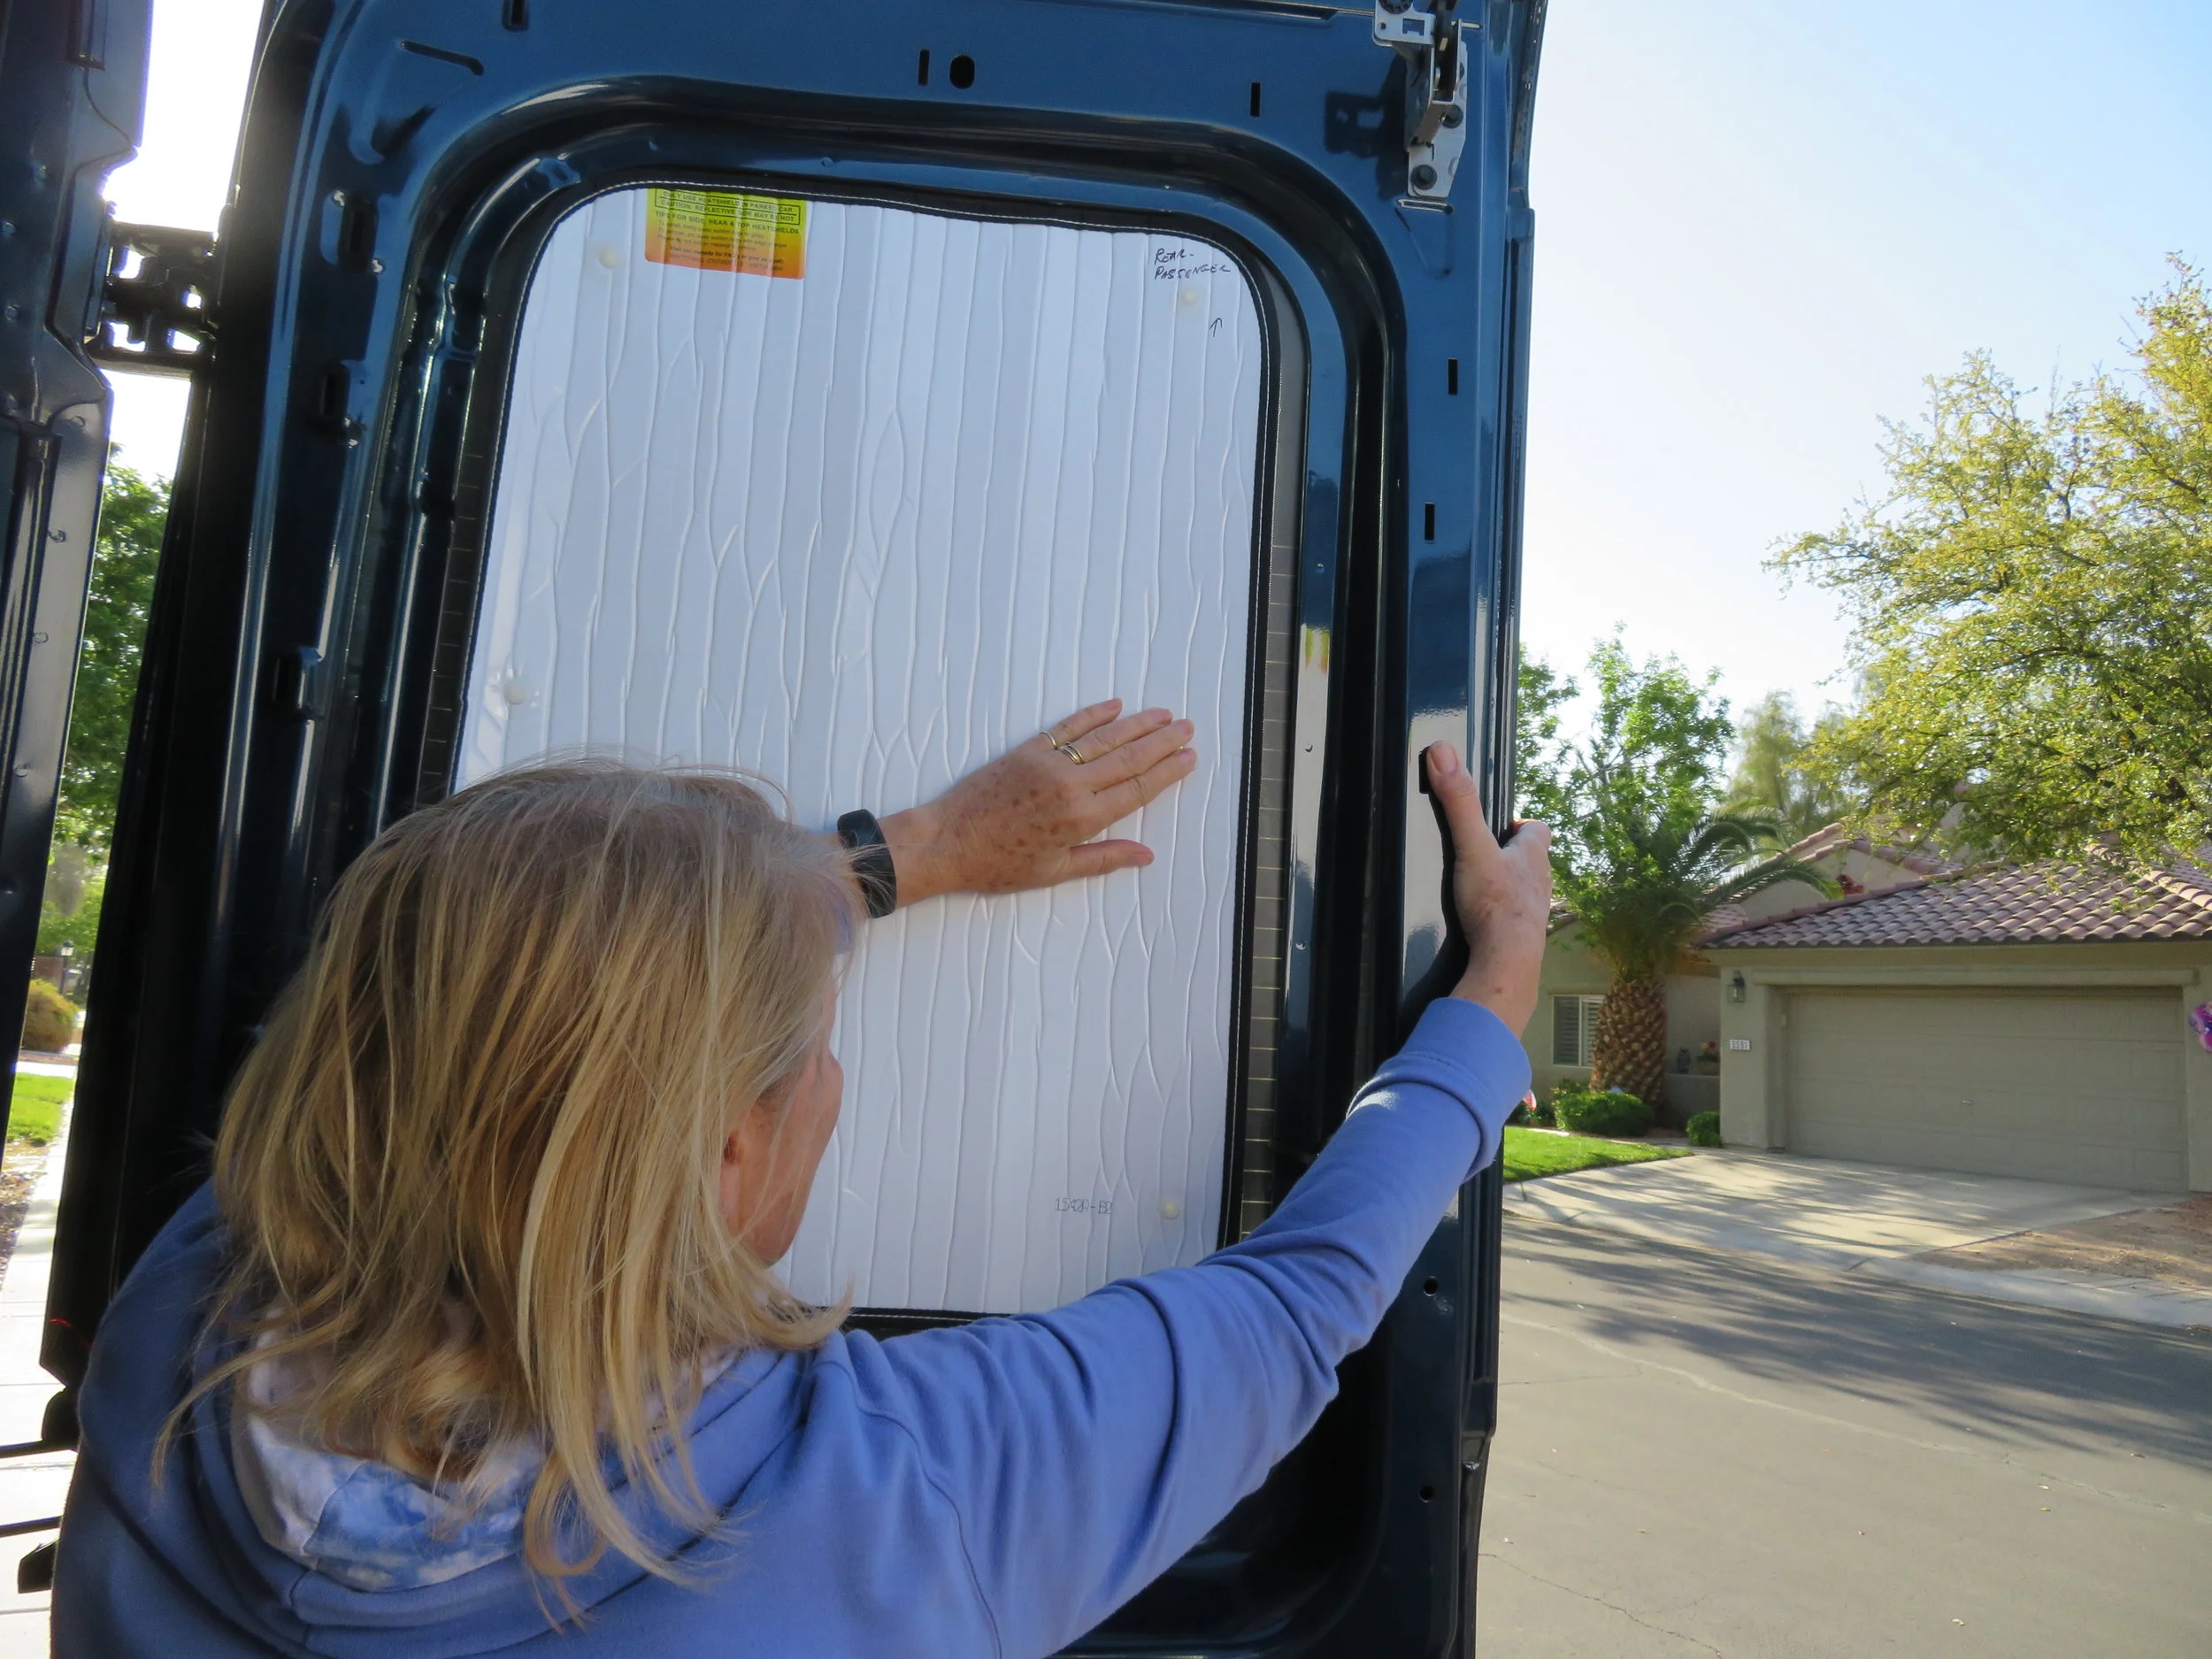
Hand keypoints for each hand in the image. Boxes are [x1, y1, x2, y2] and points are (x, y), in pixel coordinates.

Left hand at [879, 700, 1196, 902]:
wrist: (945, 841)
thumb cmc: (996, 864)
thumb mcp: (1053, 871)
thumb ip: (1102, 859)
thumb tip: (1145, 855)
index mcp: (1081, 818)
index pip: (1137, 788)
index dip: (1167, 772)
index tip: (1189, 757)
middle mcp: (1070, 786)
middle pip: (1128, 757)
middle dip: (1162, 742)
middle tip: (1187, 727)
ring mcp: (1048, 763)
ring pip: (1103, 737)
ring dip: (1137, 724)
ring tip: (1163, 714)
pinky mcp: (1027, 750)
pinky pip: (1068, 727)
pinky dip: (1093, 715)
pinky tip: (1115, 706)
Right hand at [1425, 742, 1551, 1032]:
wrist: (1506, 963)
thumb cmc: (1495, 904)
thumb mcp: (1471, 846)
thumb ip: (1458, 802)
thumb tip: (1443, 752)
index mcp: (1533, 856)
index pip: (1537, 830)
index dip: (1521, 826)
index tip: (1501, 826)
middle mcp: (1540, 882)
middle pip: (1531, 861)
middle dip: (1510, 857)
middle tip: (1482, 856)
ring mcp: (1534, 912)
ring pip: (1524, 891)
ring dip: (1506, 888)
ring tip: (1479, 889)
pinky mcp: (1522, 938)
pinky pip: (1513, 920)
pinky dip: (1500, 917)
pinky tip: (1481, 923)